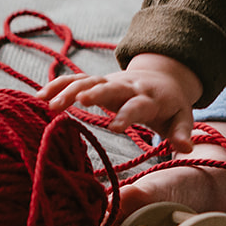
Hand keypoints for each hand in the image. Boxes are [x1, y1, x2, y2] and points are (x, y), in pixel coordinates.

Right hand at [39, 52, 201, 153]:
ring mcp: (109, 82)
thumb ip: (182, 133)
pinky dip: (58, 85)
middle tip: (78, 102)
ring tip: (48, 106)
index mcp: (149, 97)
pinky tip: (38, 97)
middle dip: (95, 94)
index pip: (137, 106)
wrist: (163, 77)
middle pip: (109, 88)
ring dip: (68, 91)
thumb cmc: (170, 105)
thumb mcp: (182, 117)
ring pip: (87, 82)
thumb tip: (186, 149)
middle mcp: (126, 86)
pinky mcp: (96, 82)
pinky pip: (74, 80)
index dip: (126, 115)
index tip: (114, 128)